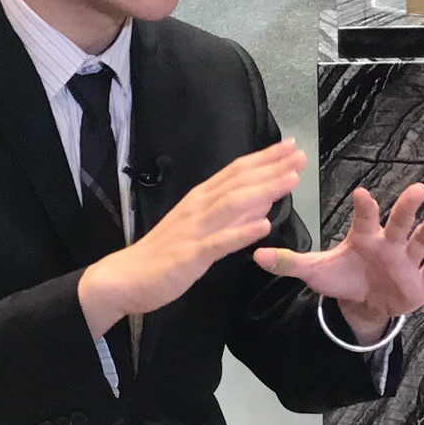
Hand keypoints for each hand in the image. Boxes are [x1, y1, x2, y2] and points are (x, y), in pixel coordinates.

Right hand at [77, 138, 305, 335]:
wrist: (124, 278)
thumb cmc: (163, 253)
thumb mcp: (198, 228)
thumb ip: (228, 216)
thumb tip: (260, 204)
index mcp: (200, 199)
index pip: (236, 171)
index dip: (265, 158)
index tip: (290, 146)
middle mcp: (198, 207)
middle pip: (239, 181)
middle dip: (271, 167)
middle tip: (300, 154)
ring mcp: (194, 230)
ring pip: (233, 204)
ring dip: (264, 190)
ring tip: (290, 180)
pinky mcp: (190, 255)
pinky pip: (219, 242)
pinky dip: (242, 232)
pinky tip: (263, 225)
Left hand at [253, 183, 423, 343]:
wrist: (366, 302)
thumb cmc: (343, 277)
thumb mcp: (315, 271)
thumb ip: (289, 263)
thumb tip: (255, 257)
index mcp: (364, 236)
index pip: (364, 217)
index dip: (364, 206)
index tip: (362, 193)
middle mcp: (389, 242)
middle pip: (399, 221)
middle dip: (407, 207)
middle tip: (417, 188)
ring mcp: (407, 260)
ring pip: (419, 241)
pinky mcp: (420, 280)